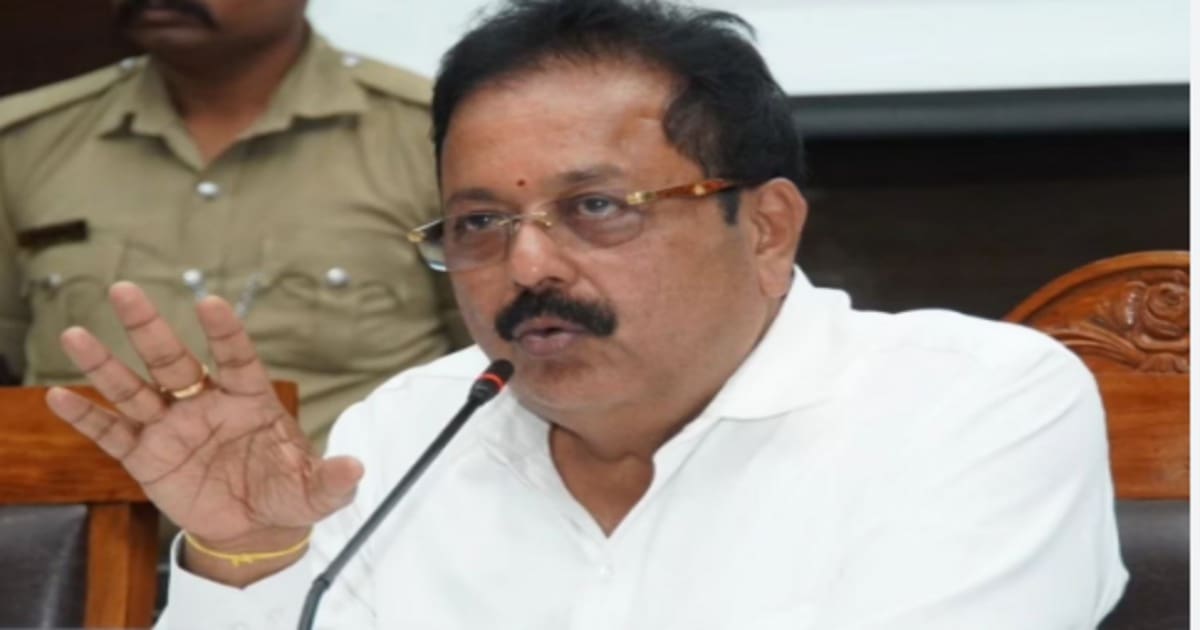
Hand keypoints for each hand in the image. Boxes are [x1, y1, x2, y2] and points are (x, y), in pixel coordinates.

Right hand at [45, 282, 362, 557]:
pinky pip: (112, 434)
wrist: (257, 528)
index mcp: (249, 399)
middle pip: (173, 360)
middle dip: (149, 327)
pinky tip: (59, 396)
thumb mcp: (316, 492)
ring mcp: (172, 428)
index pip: (236, 357)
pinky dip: (87, 418)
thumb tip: (356, 467)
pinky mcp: (147, 458)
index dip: (224, 332)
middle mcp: (205, 403)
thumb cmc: (288, 493)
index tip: (209, 303)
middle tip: (124, 290)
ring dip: (105, 364)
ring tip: (75, 334)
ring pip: (134, 388)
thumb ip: (333, 479)